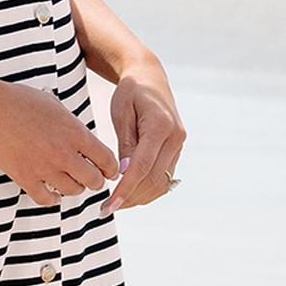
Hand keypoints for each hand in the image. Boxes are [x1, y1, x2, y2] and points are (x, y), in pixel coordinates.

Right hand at [0, 81, 121, 207]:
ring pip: (72, 191)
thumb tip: (82, 140)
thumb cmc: (20, 101)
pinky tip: (52, 194)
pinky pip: (46, 200)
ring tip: (70, 183)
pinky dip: (52, 199)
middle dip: (96, 181)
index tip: (109, 172)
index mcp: (75, 133)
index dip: (111, 169)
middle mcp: (64, 153)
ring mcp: (44, 167)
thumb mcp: (56, 106)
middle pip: (93, 180)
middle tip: (92, 180)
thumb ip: (72, 126)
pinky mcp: (25, 177)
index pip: (106, 159)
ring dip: (74, 188)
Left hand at [99, 56, 185, 215]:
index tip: (109, 205)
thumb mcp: (121, 113)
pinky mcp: (177, 150)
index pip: (142, 166)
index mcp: (161, 126)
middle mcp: (175, 137)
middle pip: (153, 179)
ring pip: (161, 183)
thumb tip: (124, 174)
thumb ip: (125, 144)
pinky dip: (147, 189)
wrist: (150, 77)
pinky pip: (164, 177)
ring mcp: (179, 145)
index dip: (125, 189)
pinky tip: (129, 192)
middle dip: (130, 198)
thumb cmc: (130, 92)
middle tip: (106, 209)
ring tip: (115, 203)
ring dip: (139, 197)